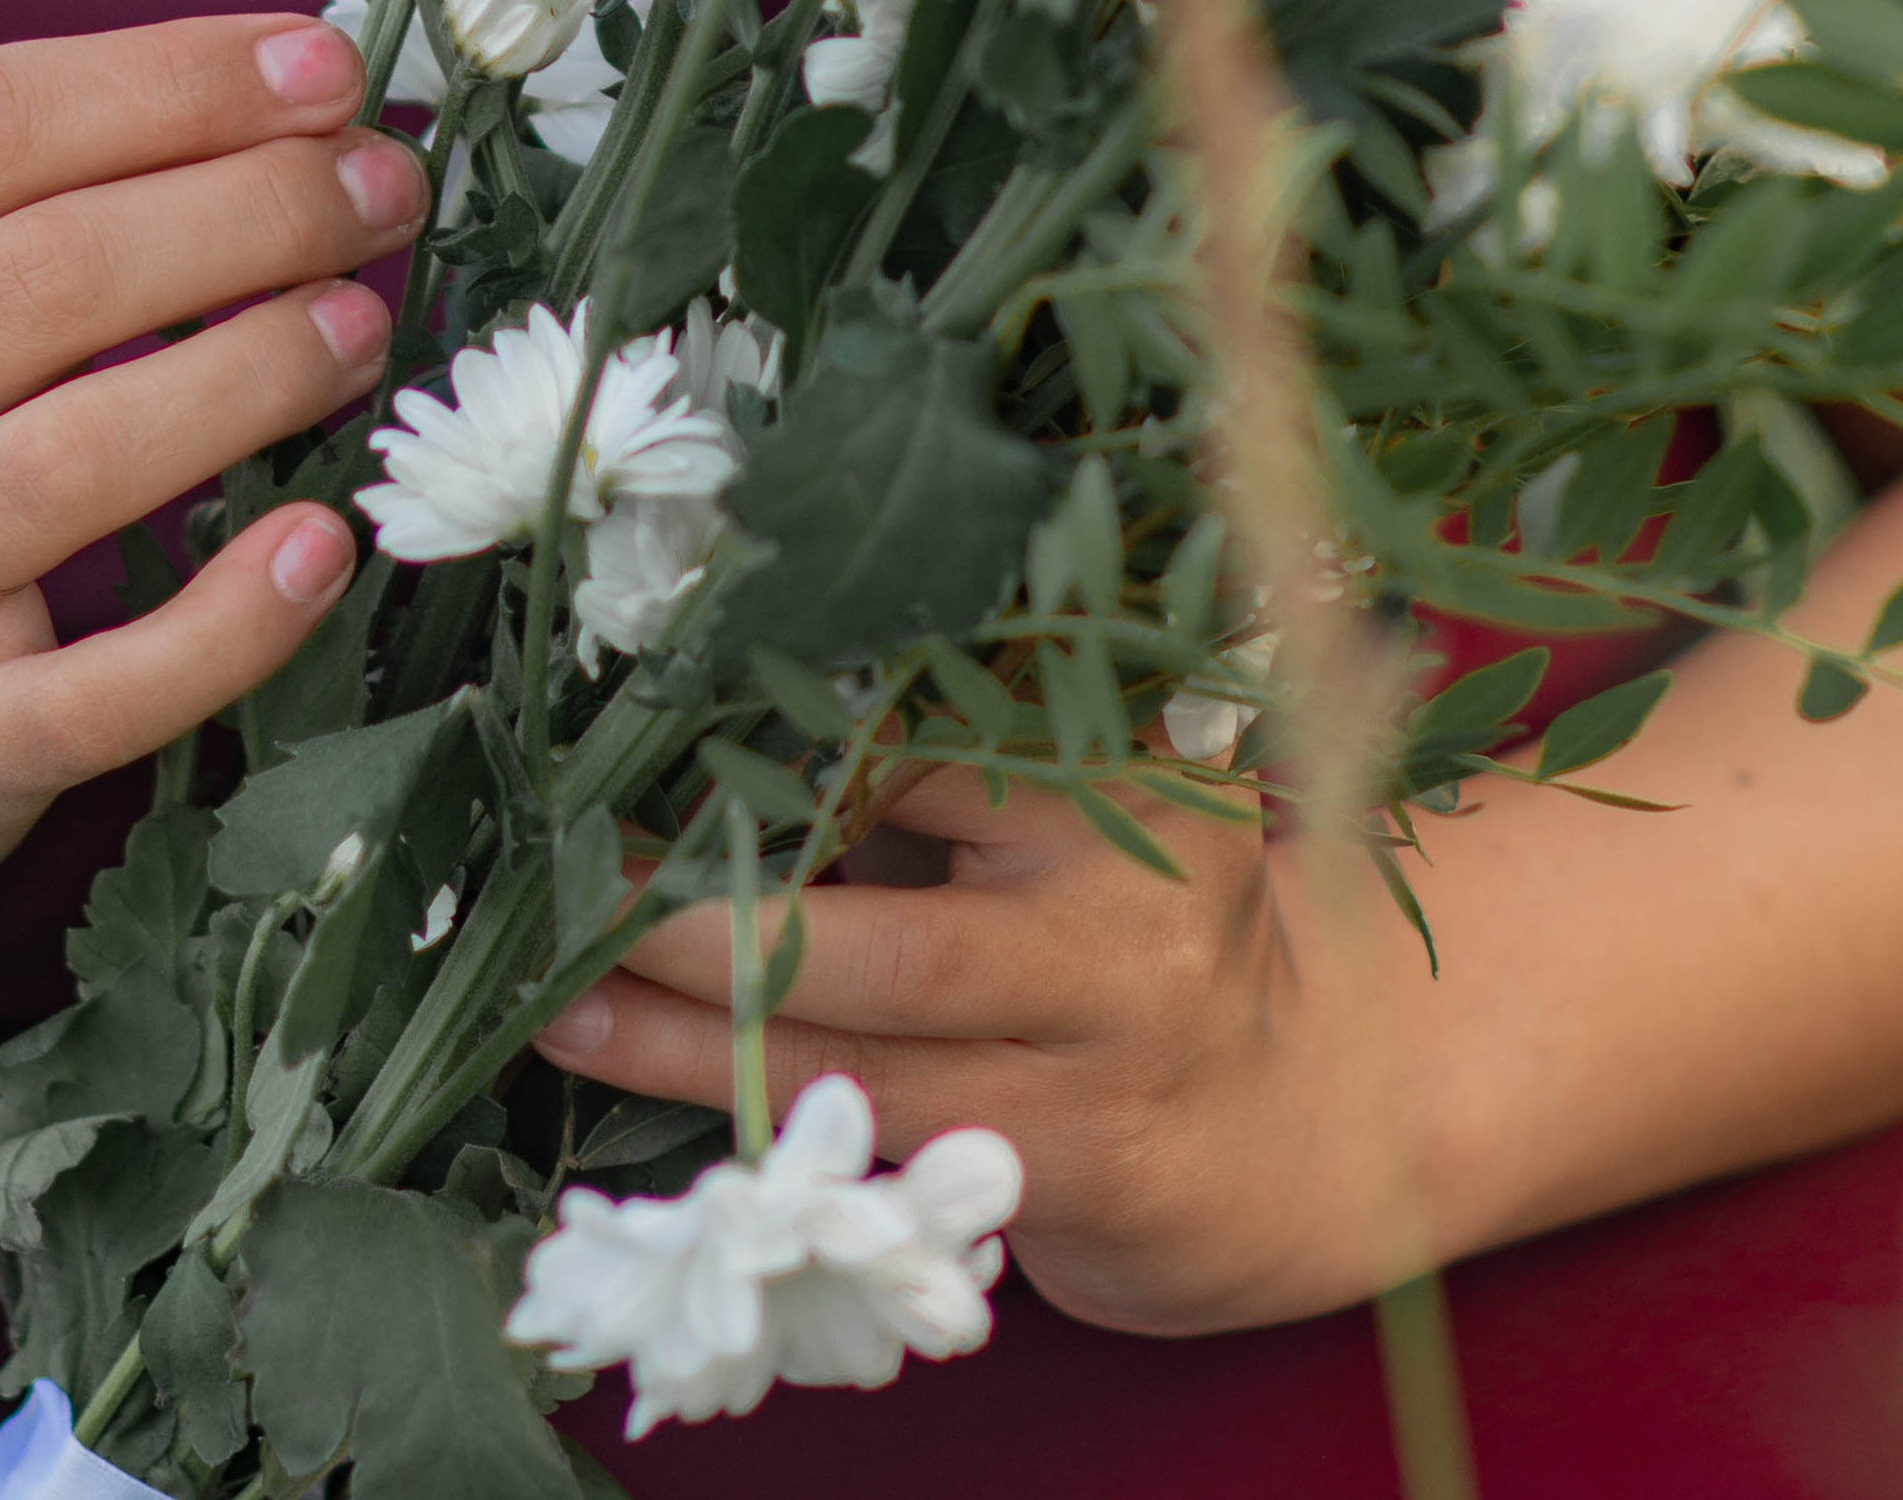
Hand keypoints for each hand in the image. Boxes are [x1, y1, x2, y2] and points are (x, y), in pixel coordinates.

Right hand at [0, 13, 424, 998]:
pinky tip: (326, 544)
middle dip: (258, 208)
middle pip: (50, 274)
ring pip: (77, 458)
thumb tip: (278, 93)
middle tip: (381, 190)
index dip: (176, 80)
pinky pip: (109, 686)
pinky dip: (235, 617)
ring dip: (258, 370)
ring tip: (363, 325)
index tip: (325, 66)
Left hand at [531, 762, 1398, 1334]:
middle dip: (700, 913)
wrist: (1337, 1102)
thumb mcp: (1094, 808)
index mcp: (1112, 766)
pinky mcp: (1081, 1167)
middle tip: (566, 894)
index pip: (907, 738)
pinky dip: (765, 1118)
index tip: (633, 735)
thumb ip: (950, 775)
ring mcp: (1102, 1046)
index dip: (760, 746)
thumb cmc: (1163, 926)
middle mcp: (1116, 897)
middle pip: (871, 914)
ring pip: (859, 1045)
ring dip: (692, 1035)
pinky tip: (671, 1105)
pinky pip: (890, 1141)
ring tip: (566, 1007)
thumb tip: (719, 736)